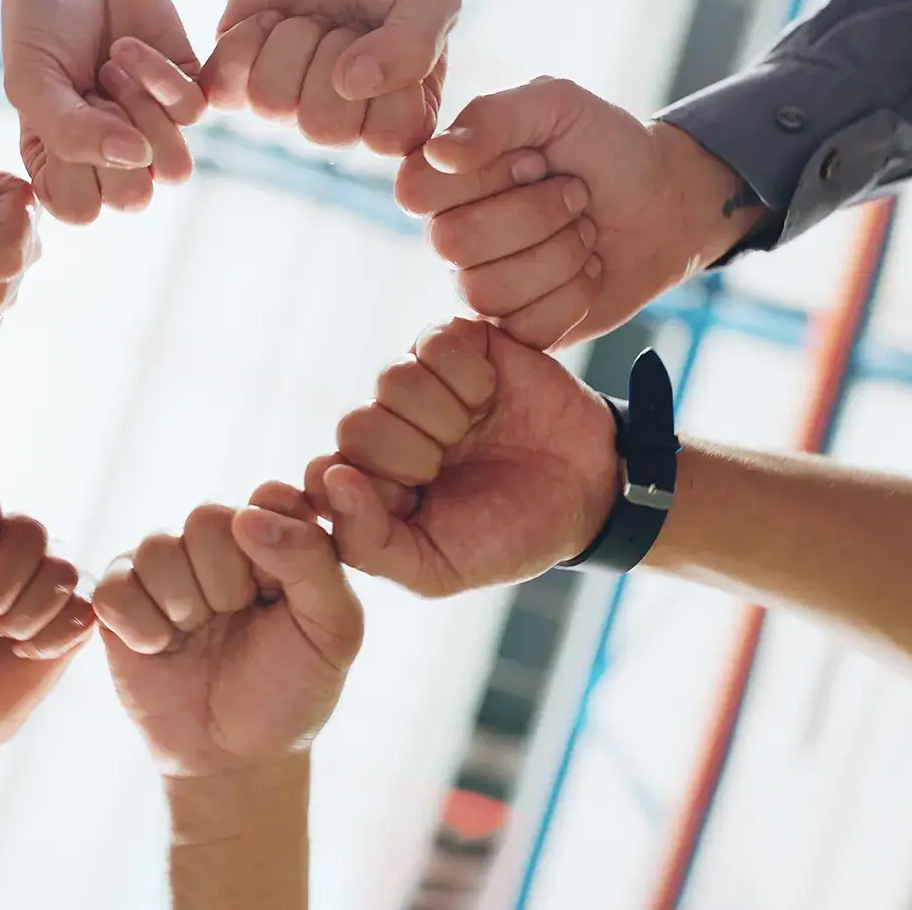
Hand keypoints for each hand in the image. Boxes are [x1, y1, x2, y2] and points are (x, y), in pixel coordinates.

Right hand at [0, 0, 206, 223]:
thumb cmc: (39, 15)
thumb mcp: (32, 76)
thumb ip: (67, 132)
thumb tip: (136, 161)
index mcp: (59, 160)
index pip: (80, 210)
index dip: (78, 173)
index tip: (59, 118)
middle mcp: (106, 152)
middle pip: (133, 199)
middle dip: (114, 145)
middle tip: (91, 91)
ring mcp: (148, 124)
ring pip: (173, 168)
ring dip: (143, 117)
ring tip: (110, 70)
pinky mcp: (185, 90)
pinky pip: (192, 114)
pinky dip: (160, 77)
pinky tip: (130, 47)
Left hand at [0, 491, 97, 782]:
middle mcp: (14, 546)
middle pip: (31, 531)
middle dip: (1, 585)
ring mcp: (51, 578)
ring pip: (63, 570)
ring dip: (26, 616)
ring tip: (2, 637)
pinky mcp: (80, 613)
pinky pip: (85, 609)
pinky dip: (50, 639)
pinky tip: (26, 652)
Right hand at [96, 487, 364, 777]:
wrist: (237, 757)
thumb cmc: (291, 688)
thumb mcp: (333, 630)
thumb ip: (312, 561)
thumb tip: (249, 516)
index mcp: (275, 536)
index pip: (269, 497)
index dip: (271, 541)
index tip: (277, 591)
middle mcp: (217, 541)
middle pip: (206, 517)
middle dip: (226, 581)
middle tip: (237, 619)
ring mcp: (164, 568)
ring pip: (157, 549)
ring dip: (184, 606)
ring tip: (198, 635)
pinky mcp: (119, 600)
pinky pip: (114, 588)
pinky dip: (141, 627)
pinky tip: (161, 649)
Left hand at [203, 0, 456, 155]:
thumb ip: (417, 43)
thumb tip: (351, 85)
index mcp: (400, 109)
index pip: (386, 138)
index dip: (386, 79)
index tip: (392, 30)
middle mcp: (343, 116)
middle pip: (322, 128)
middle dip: (332, 55)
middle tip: (346, 19)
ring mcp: (287, 97)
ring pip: (271, 103)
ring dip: (292, 41)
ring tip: (311, 15)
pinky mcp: (237, 73)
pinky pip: (224, 86)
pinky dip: (247, 39)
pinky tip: (272, 16)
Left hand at [305, 318, 616, 595]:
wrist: (587, 491)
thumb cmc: (507, 534)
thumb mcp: (436, 568)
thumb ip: (368, 543)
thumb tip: (330, 480)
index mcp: (365, 484)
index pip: (324, 475)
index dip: (373, 489)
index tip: (416, 501)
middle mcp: (381, 429)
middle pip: (355, 426)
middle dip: (414, 455)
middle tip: (452, 466)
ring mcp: (415, 383)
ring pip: (393, 380)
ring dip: (448, 416)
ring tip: (475, 430)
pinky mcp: (453, 343)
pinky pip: (436, 343)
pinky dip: (472, 377)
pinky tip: (490, 396)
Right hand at [401, 77, 764, 347]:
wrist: (665, 203)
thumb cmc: (606, 147)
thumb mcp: (559, 104)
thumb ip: (494, 116)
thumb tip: (439, 153)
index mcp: (447, 176)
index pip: (416, 191)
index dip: (484, 177)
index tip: (536, 159)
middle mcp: (451, 232)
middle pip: (455, 243)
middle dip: (537, 215)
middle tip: (576, 194)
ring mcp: (480, 284)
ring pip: (488, 291)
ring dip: (561, 255)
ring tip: (585, 231)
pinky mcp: (517, 327)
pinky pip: (524, 328)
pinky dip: (575, 295)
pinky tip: (589, 270)